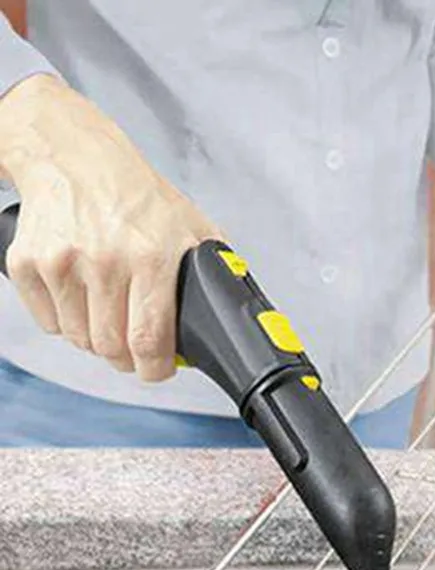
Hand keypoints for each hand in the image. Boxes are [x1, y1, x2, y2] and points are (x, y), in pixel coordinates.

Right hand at [0, 74, 223, 380]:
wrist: (76, 157)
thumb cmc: (138, 197)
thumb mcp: (192, 228)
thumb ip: (213, 273)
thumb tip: (230, 316)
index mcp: (151, 256)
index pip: (149, 339)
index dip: (153, 368)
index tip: (156, 369)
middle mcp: (105, 259)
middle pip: (111, 347)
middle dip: (126, 359)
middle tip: (133, 351)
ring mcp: (62, 261)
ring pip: (79, 339)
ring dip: (96, 340)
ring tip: (108, 316)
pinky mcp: (26, 261)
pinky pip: (48, 322)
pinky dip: (65, 322)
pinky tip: (81, 299)